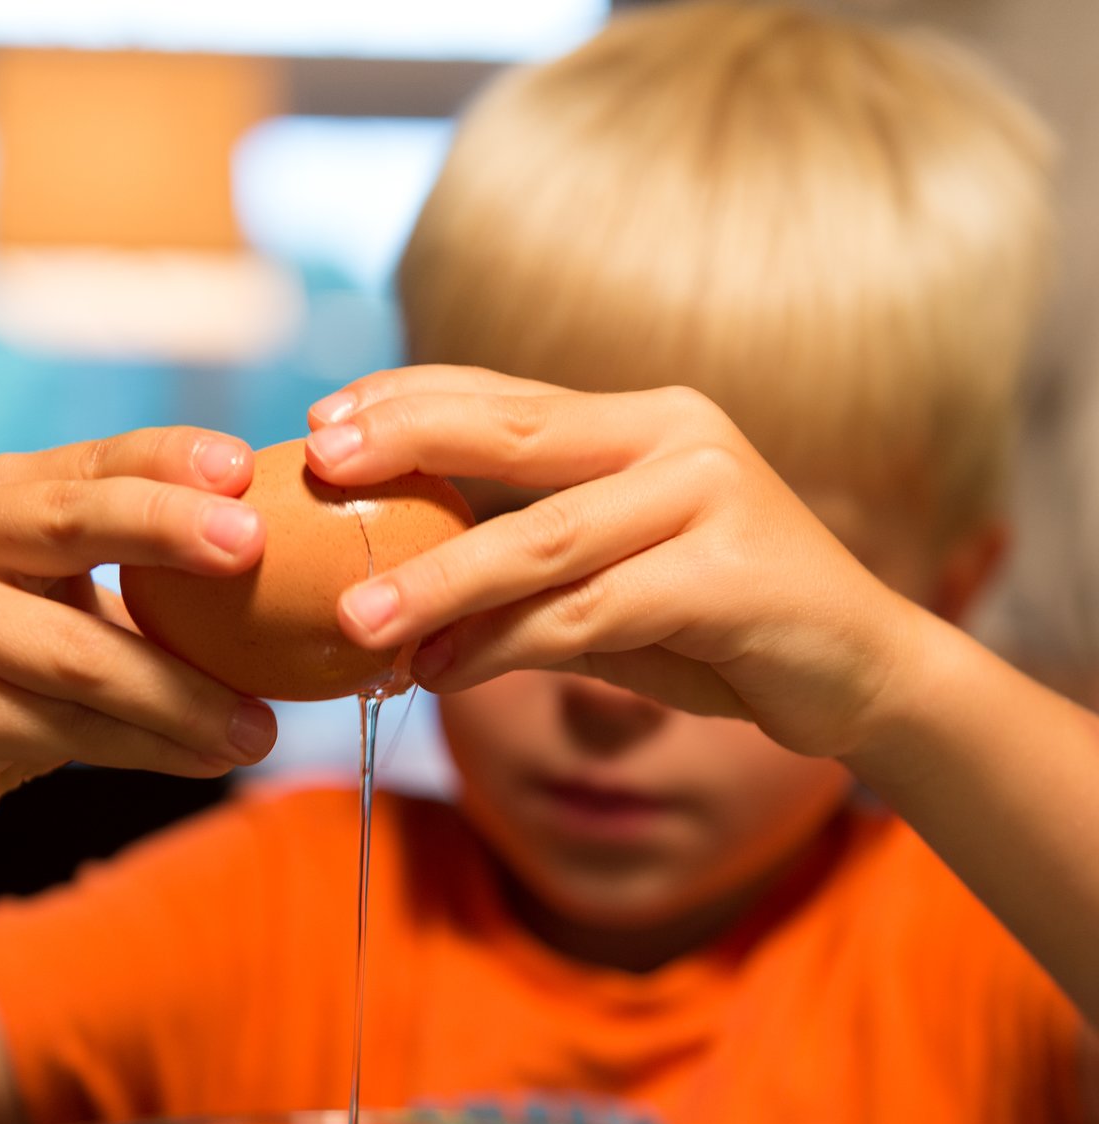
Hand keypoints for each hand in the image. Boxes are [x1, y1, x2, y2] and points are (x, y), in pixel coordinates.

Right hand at [0, 427, 276, 853]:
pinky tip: (206, 760)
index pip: (94, 462)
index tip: (244, 467)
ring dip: (185, 697)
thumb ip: (147, 584)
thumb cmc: (13, 671)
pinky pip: (66, 729)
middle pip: (71, 523)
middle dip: (169, 528)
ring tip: (260, 731)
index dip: (168, 459)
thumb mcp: (68, 606)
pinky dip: (150, 749)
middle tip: (252, 545)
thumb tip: (295, 584)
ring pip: (83, 656)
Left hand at [305, 366, 930, 760]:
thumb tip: (405, 606)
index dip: (412, 401)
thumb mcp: (620, 587)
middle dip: (406, 445)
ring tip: (356, 620)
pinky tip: (443, 671)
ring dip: (437, 583)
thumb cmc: (727, 629)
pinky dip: (505, 645)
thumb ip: (532, 577)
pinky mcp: (726, 575)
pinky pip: (588, 612)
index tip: (325, 423)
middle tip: (317, 466)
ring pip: (540, 539)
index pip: (508, 395)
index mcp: (648, 421)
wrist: (861, 672)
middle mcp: (678, 438)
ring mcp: (709, 497)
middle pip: (513, 433)